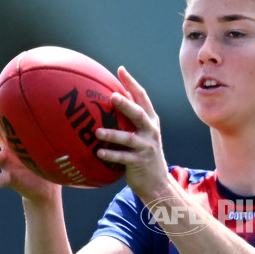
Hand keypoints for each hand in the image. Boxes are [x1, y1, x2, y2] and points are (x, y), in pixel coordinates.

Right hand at [0, 99, 59, 201]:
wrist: (45, 189)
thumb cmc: (48, 165)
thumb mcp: (53, 149)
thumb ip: (61, 136)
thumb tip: (84, 115)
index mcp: (18, 139)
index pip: (9, 119)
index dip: (6, 104)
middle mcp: (9, 148)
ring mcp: (7, 163)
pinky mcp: (10, 178)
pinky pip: (0, 180)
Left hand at [95, 67, 169, 201]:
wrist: (157, 183)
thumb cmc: (143, 155)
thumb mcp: (140, 135)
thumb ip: (129, 120)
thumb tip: (107, 101)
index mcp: (150, 122)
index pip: (142, 98)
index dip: (132, 83)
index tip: (120, 70)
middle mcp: (150, 132)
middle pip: (139, 114)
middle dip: (126, 104)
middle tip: (112, 96)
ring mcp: (146, 147)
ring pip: (129, 138)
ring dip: (113, 134)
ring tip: (97, 132)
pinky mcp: (140, 162)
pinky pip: (123, 158)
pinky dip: (111, 155)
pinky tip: (98, 152)